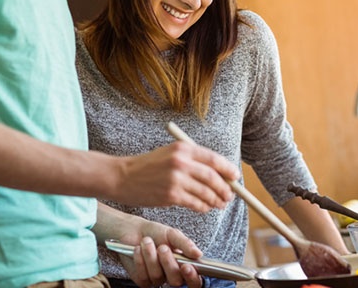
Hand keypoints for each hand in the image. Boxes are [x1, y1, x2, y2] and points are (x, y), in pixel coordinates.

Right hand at [112, 141, 239, 211]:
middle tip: (229, 195)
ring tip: (220, 203)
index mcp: (182, 148)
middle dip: (224, 188)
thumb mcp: (170, 154)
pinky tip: (205, 208)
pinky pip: (195, 203)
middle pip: (212, 177)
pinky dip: (203, 207)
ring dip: (216, 200)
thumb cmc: (148, 166)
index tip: (235, 177)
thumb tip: (219, 173)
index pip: (213, 159)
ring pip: (205, 192)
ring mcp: (176, 179)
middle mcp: (181, 162)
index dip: (227, 169)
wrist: (123, 176)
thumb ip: (192, 160)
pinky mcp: (170, 195)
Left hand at [123, 237, 202, 287]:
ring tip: (147, 241)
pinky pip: (144, 276)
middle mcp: (172, 275)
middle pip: (176, 280)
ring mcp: (157, 279)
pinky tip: (138, 249)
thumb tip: (198, 254)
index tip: (186, 266)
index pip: (194, 280)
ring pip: (158, 276)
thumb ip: (185, 244)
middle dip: (168, 263)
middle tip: (162, 247)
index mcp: (184, 264)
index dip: (192, 277)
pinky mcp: (142, 280)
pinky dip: (140, 260)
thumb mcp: (172, 234)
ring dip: (151, 256)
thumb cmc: (155, 233)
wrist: (134, 230)